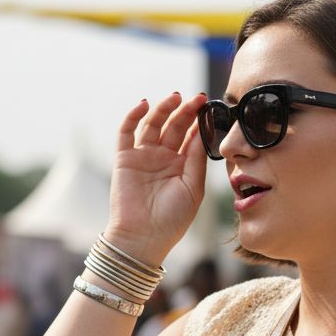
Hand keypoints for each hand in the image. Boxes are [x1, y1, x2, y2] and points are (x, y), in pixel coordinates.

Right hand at [104, 90, 207, 266]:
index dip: (199, 121)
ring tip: (174, 97)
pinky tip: (145, 105)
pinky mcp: (124, 158)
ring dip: (163, 109)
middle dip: (185, 111)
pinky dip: (133, 116)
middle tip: (197, 98)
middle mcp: (163, 158)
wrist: (143, 238)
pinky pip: (126, 132)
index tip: (210, 107)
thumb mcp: (193, 189)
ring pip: (153, 124)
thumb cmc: (172, 220)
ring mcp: (143, 157)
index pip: (191, 137)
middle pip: (174, 127)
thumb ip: (197, 160)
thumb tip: (202, 131)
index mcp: (181, 166)